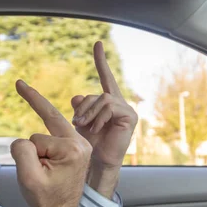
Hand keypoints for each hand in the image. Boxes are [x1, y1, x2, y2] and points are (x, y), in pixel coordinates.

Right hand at [11, 80, 91, 206]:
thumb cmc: (45, 199)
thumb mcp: (28, 176)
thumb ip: (22, 149)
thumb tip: (24, 140)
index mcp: (72, 149)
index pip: (37, 138)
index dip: (30, 155)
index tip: (38, 175)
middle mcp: (81, 144)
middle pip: (50, 118)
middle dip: (34, 100)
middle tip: (20, 83)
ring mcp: (81, 146)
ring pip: (48, 133)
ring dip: (39, 149)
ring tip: (45, 173)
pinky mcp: (78, 149)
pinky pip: (55, 135)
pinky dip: (44, 145)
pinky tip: (43, 140)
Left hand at [71, 42, 137, 195]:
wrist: (98, 163)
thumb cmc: (90, 145)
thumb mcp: (81, 123)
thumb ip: (80, 108)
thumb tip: (77, 97)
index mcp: (107, 102)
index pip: (105, 77)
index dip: (101, 61)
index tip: (97, 43)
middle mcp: (119, 103)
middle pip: (97, 94)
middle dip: (84, 107)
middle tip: (75, 122)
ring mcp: (127, 109)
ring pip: (102, 99)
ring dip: (89, 113)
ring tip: (82, 127)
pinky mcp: (130, 117)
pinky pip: (110, 108)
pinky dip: (99, 118)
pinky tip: (95, 130)